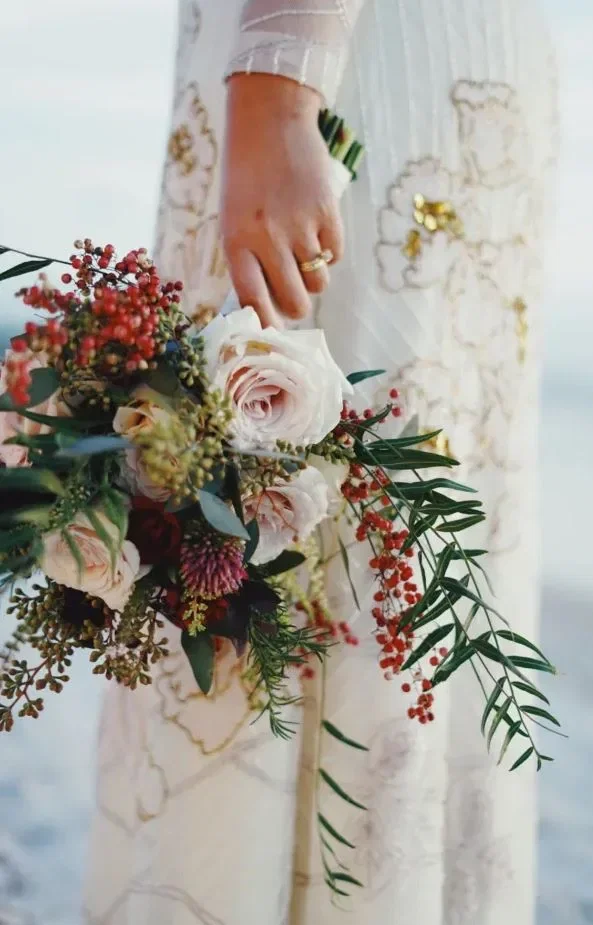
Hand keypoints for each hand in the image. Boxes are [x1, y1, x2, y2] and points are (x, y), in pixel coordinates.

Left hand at [221, 74, 343, 326]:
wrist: (270, 119)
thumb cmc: (245, 175)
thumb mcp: (233, 218)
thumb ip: (247, 260)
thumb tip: (266, 306)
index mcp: (236, 241)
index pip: (254, 301)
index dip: (266, 323)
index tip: (271, 330)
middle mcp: (268, 238)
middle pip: (296, 302)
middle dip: (296, 306)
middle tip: (293, 293)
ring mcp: (301, 225)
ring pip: (319, 282)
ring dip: (313, 276)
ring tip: (302, 251)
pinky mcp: (328, 212)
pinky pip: (336, 255)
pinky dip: (329, 251)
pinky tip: (315, 228)